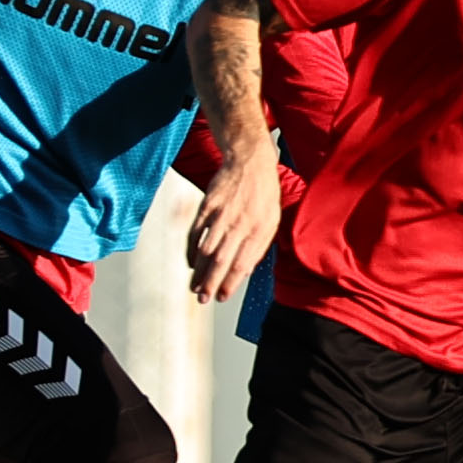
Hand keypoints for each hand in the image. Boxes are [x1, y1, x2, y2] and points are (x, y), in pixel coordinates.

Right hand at [187, 153, 281, 305]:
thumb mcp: (271, 221)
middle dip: (211, 283)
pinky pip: (196, 232)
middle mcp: (240, 223)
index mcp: (259, 230)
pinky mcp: (207, 205)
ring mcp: (221, 214)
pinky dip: (192, 250)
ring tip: (195, 287)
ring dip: (199, 271)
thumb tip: (244, 272)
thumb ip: (258, 247)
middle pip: (222, 260)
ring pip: (207, 249)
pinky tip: (191, 262)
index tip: (222, 298)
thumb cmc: (263, 195)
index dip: (230, 284)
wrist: (249, 163)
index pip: (241, 264)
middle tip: (203, 299)